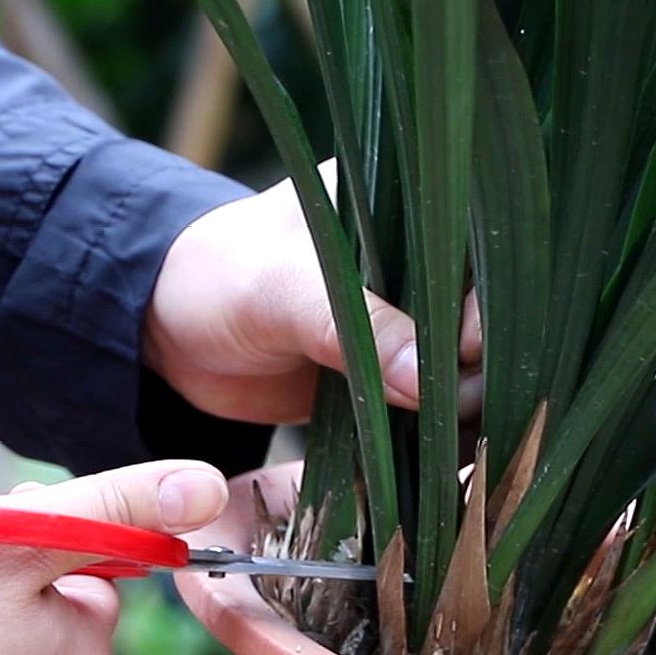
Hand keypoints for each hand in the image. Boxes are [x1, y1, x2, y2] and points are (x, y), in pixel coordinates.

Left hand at [149, 161, 482, 423]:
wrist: (169, 330)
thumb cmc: (218, 279)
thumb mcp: (283, 291)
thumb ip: (358, 327)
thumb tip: (428, 381)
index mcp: (404, 204)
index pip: (478, 249)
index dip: (485, 301)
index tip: (469, 349)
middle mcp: (418, 259)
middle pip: (484, 312)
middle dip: (480, 362)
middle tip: (455, 401)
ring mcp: (408, 319)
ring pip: (465, 363)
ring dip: (465, 402)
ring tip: (448, 429)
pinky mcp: (393, 372)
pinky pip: (434, 401)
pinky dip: (441, 429)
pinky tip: (442, 450)